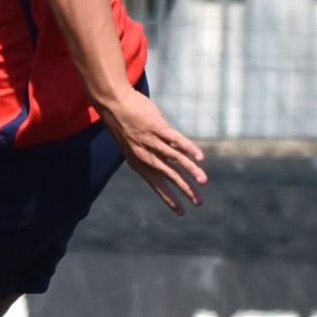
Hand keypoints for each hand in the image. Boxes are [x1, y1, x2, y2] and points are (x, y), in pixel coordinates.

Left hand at [97, 89, 205, 214]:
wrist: (113, 104)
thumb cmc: (124, 122)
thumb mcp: (133, 144)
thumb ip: (150, 153)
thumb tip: (170, 158)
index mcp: (138, 163)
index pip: (157, 185)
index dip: (169, 199)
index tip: (181, 212)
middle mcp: (145, 156)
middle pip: (169, 176)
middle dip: (185, 190)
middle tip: (199, 203)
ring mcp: (152, 142)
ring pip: (175, 160)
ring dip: (191, 171)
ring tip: (203, 181)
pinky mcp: (158, 128)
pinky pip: (177, 141)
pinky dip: (189, 149)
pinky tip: (200, 158)